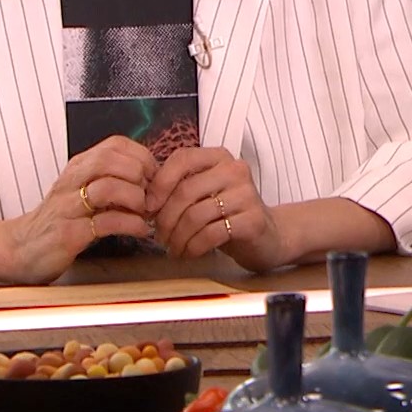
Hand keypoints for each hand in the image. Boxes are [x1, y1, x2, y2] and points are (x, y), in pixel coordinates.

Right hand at [0, 135, 158, 283]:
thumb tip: (151, 178)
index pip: (115, 144)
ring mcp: (68, 207)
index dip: (142, 156)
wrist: (20, 249)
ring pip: (107, 187)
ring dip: (135, 199)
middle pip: (110, 159)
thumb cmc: (59, 220)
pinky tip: (141, 230)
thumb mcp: (83, 192)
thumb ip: (111, 180)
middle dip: (139, 174)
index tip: (154, 176)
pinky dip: (131, 225)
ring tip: (146, 212)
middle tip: (151, 194)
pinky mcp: (69, 234)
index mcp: (78, 167)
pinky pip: (106, 222)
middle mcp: (71, 181)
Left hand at [145, 147, 290, 271]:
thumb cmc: (227, 215)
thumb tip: (143, 199)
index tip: (148, 207)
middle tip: (159, 238)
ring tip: (173, 249)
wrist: (269, 236)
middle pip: (186, 191)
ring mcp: (247, 194)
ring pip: (196, 215)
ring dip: (178, 237)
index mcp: (219, 157)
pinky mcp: (253, 220)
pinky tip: (189, 254)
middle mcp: (235, 170)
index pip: (182, 159)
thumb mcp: (204, 194)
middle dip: (165, 219)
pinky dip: (194, 247)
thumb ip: (179, 188)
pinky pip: (211, 234)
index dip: (160, 183)